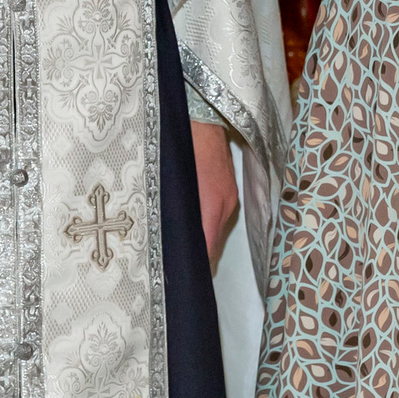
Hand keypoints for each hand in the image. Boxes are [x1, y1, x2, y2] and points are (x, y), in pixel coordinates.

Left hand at [190, 120, 238, 270]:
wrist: (203, 115)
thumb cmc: (184, 145)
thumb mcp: (175, 181)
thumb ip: (175, 211)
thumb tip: (168, 239)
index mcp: (213, 204)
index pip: (208, 248)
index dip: (197, 267)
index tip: (182, 282)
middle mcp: (226, 204)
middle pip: (215, 243)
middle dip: (200, 259)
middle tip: (177, 272)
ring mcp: (229, 195)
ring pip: (216, 230)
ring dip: (204, 242)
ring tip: (182, 254)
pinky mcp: (228, 187)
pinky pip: (218, 216)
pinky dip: (207, 226)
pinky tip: (192, 227)